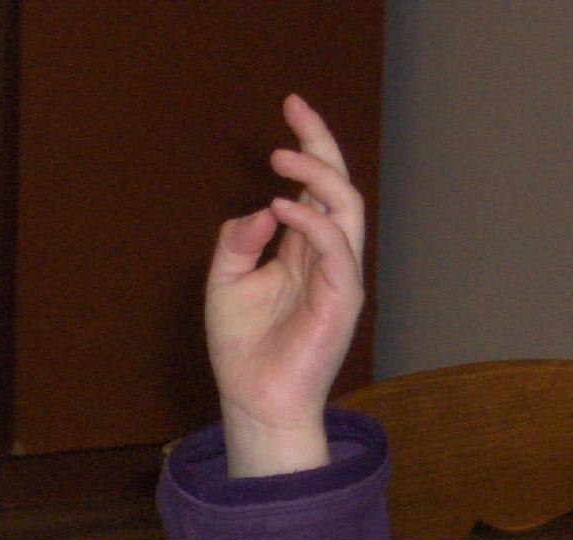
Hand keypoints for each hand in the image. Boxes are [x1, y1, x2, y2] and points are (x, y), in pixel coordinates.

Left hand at [205, 95, 367, 477]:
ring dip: (317, 175)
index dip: (308, 143)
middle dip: (320, 143)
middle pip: (338, 184)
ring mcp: (339, 275)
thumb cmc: (243, 349)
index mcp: (302, 248)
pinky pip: (338, 248)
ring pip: (348, 207)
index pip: (314, 185)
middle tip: (294, 110)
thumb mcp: (224, 282)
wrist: (254, 401)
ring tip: (282, 156)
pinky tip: (282, 207)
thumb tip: (263, 208)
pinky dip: (312, 222)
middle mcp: (326, 256)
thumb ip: (238, 241)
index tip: (291, 104)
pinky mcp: (342, 298)